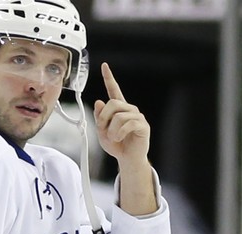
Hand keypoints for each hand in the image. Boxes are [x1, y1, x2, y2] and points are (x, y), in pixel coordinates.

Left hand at [94, 63, 156, 214]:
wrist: (127, 158)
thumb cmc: (116, 145)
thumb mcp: (102, 132)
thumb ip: (99, 118)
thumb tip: (99, 102)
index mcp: (119, 109)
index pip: (114, 90)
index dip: (109, 77)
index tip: (104, 65)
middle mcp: (129, 109)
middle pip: (112, 103)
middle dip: (104, 117)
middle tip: (103, 130)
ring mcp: (137, 116)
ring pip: (118, 115)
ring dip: (111, 129)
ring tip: (113, 137)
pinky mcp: (143, 125)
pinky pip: (128, 123)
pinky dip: (119, 132)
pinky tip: (119, 138)